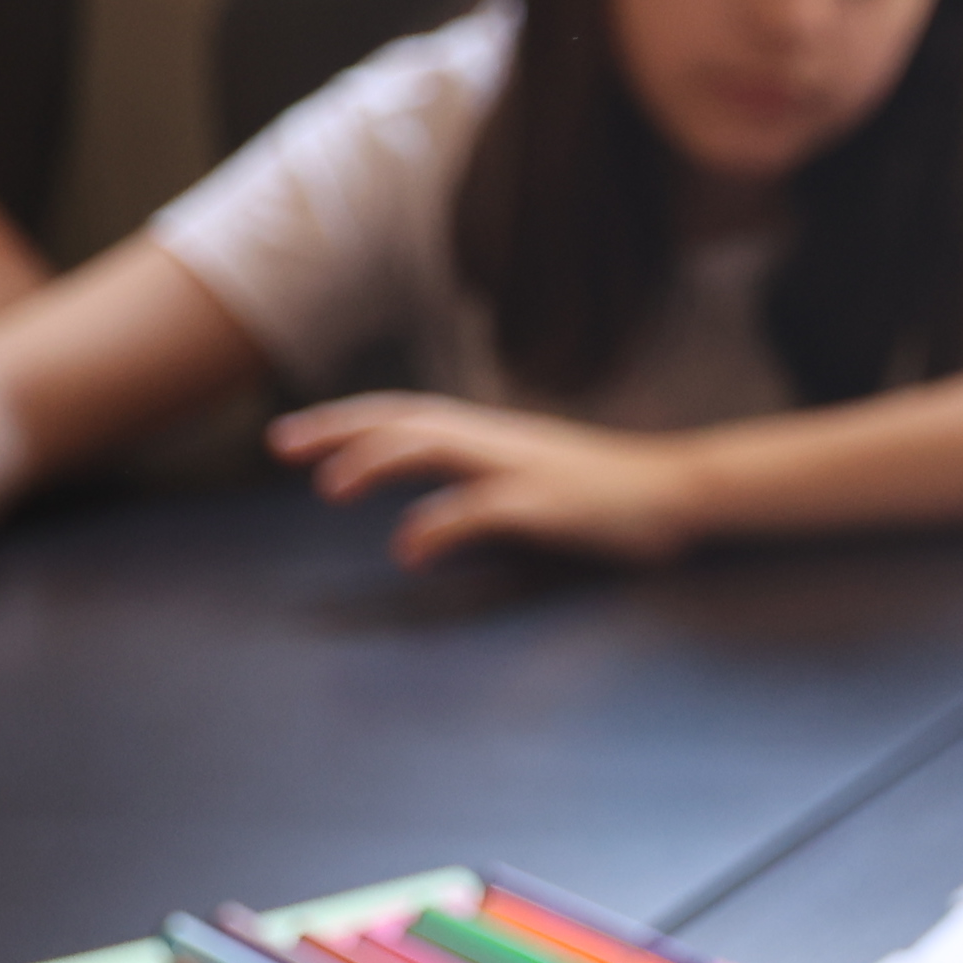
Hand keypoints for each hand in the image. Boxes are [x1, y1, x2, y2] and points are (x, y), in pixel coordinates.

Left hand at [269, 395, 703, 566]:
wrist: (683, 492)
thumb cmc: (610, 496)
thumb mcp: (531, 486)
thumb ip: (478, 496)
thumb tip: (426, 530)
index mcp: (492, 434)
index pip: (404, 415)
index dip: (344, 421)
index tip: (291, 438)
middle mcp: (498, 439)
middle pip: (404, 421)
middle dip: (338, 431)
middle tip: (280, 446)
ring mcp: (522, 468)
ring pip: (434, 448)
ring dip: (377, 463)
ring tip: (330, 488)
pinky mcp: (548, 504)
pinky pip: (483, 509)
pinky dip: (440, 524)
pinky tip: (408, 548)